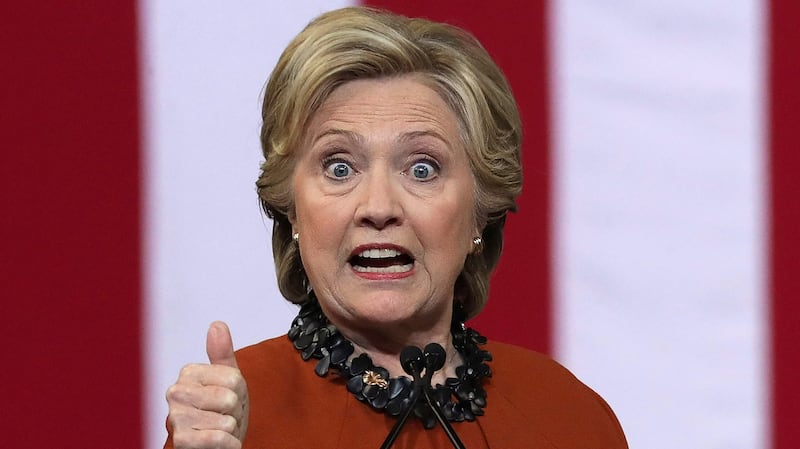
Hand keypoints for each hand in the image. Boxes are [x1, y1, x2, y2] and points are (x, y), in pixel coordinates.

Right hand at [166, 322, 248, 448]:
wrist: (219, 443)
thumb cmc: (223, 410)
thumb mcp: (230, 379)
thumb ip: (223, 353)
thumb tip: (216, 325)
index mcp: (189, 373)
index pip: (234, 378)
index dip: (240, 392)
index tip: (229, 398)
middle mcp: (176, 393)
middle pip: (229, 398)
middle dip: (235, 412)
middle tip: (225, 415)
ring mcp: (176, 417)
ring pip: (225, 421)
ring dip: (231, 430)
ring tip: (220, 429)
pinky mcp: (181, 441)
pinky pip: (218, 438)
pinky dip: (229, 444)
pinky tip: (222, 443)